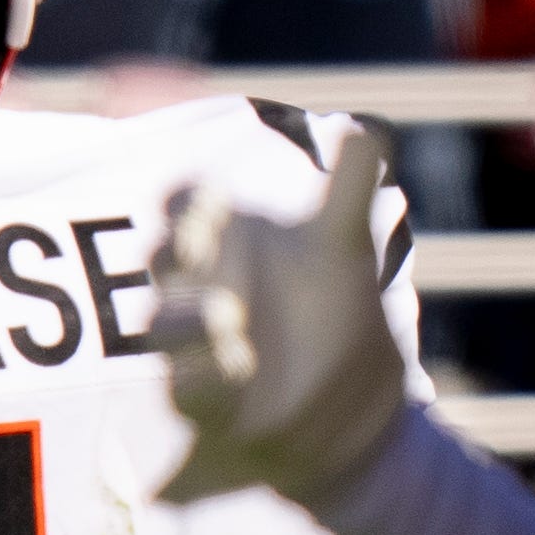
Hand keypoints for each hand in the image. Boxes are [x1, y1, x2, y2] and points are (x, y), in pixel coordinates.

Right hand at [153, 121, 409, 505]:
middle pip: (165, 259)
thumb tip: (369, 129)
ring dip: (187, 320)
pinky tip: (233, 366)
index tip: (212, 195)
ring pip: (167, 325)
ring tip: (226, 317)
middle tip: (199, 241)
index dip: (188, 197)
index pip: (185, 204)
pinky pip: (190, 388)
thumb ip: (348, 188)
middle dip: (175, 248)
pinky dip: (203, 377)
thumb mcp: (340, 247)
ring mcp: (195, 345)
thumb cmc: (321, 306)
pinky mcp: (205, 400)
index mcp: (222, 239)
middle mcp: (196, 289)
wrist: (334, 405)